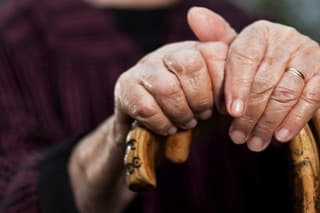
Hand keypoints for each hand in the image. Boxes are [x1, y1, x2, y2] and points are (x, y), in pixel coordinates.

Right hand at [115, 41, 227, 135]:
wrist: (153, 132)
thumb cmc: (190, 112)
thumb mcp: (217, 98)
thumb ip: (232, 83)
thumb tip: (244, 80)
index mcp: (194, 50)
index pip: (216, 53)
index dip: (223, 86)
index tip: (223, 108)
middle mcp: (168, 53)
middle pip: (190, 64)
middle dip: (200, 99)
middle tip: (201, 115)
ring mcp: (144, 68)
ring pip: (168, 87)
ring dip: (181, 113)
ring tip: (184, 122)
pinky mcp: (125, 87)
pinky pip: (147, 107)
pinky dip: (162, 123)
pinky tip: (167, 127)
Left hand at [189, 7, 319, 151]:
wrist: (290, 62)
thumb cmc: (254, 60)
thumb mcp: (235, 49)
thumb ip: (216, 38)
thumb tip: (193, 14)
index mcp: (258, 33)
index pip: (244, 58)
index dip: (236, 87)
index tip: (231, 113)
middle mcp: (284, 39)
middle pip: (263, 81)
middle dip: (249, 115)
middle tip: (238, 137)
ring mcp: (306, 55)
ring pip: (284, 93)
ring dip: (268, 122)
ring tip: (254, 143)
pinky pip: (310, 99)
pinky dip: (294, 119)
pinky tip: (280, 137)